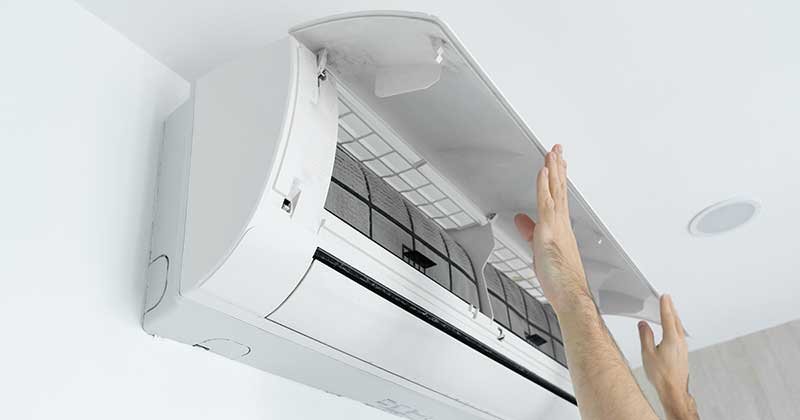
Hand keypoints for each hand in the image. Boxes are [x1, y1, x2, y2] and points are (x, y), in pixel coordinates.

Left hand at [514, 144, 589, 314]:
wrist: (571, 296)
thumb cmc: (560, 280)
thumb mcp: (538, 250)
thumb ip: (530, 232)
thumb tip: (521, 220)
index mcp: (561, 228)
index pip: (558, 197)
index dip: (557, 178)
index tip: (557, 163)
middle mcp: (562, 224)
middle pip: (559, 189)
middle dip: (558, 167)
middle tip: (557, 149)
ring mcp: (557, 226)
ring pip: (555, 192)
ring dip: (554, 170)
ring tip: (553, 152)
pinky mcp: (550, 232)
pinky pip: (547, 203)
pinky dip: (546, 186)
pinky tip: (545, 172)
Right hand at [639, 295, 698, 419]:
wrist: (674, 390)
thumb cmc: (661, 375)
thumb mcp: (647, 353)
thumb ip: (645, 336)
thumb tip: (644, 325)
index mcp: (671, 339)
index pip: (667, 317)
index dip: (665, 305)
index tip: (664, 296)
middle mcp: (680, 341)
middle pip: (676, 320)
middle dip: (671, 309)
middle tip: (667, 299)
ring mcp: (683, 347)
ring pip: (679, 327)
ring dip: (674, 317)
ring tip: (669, 311)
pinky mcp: (683, 353)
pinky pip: (679, 334)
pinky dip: (675, 327)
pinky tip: (671, 330)